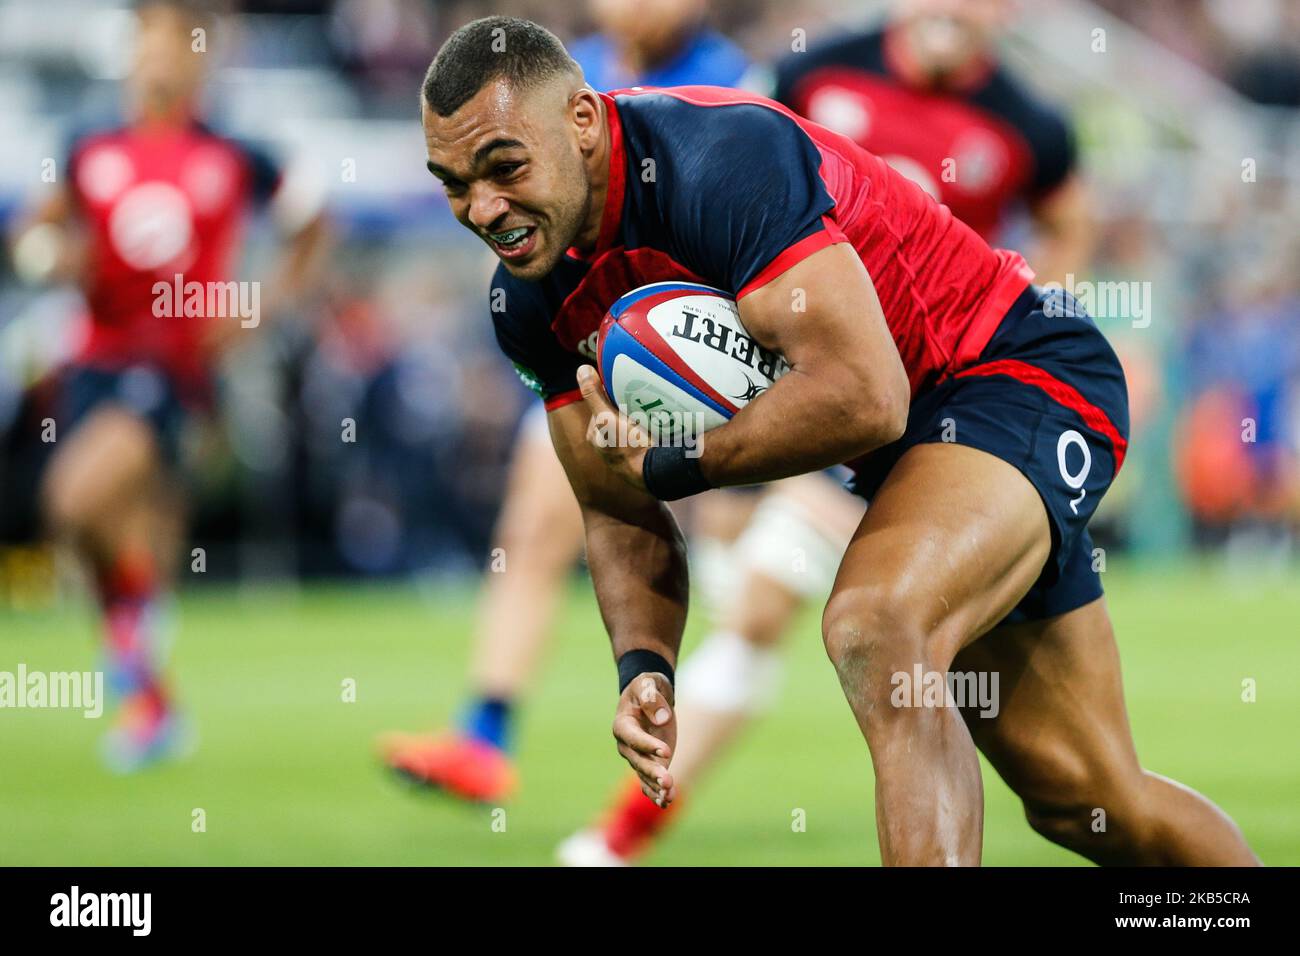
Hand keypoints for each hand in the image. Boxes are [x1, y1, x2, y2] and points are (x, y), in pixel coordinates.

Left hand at [577, 365, 648, 491]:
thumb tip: (581, 369)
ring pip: (634, 422)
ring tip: (656, 405)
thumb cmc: (627, 447)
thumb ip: (593, 395)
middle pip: (618, 413)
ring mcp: (629, 450)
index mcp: (596, 436)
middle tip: (644, 394)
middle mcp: (610, 445)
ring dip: (644, 413)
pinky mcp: (647, 453)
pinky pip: (649, 431)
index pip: (601, 404)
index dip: (613, 393)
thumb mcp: (606, 417)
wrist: (656, 473)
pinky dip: (654, 423)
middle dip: (629, 403)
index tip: (626, 385)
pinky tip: (663, 419)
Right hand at [612, 672, 676, 806]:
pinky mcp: (650, 762)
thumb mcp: (648, 683)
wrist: (650, 695)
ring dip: (656, 787)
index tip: (666, 751)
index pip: (633, 737)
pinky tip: (667, 801)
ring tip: (669, 796)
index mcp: (622, 724)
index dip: (648, 745)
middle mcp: (626, 744)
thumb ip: (651, 697)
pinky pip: (650, 781)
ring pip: (644, 775)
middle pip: (638, 761)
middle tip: (667, 780)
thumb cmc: (647, 686)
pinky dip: (657, 792)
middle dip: (652, 772)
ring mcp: (637, 756)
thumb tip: (662, 718)